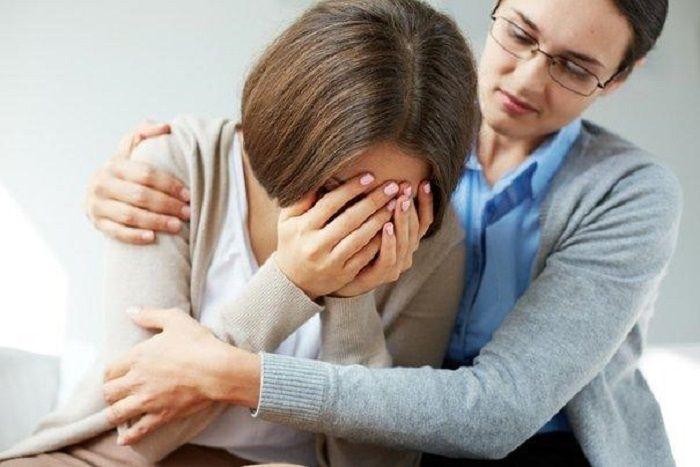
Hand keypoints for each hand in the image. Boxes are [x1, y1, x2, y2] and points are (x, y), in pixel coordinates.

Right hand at [85, 120, 191, 243]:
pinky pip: (117, 233)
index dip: (169, 185)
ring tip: (177, 227)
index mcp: (115, 164)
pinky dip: (135, 236)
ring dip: (156, 221)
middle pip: (140, 196)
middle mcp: (102, 183)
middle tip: (188, 213)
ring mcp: (98, 205)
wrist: (96, 192)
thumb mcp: (130, 148)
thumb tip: (166, 127)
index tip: (188, 195)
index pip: (146, 174)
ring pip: (130, 215)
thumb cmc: (123, 170)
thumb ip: (145, 133)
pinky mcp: (97, 223)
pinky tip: (153, 237)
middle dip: (167, 205)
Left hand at [102, 307, 259, 444]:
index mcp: (137, 357)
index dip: (111, 374)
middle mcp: (137, 380)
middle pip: (109, 392)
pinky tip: (123, 439)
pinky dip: (128, 437)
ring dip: (114, 414)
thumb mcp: (175, 319)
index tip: (116, 375)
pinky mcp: (161, 415)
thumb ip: (149, 315)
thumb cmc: (198, 343)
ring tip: (117, 413)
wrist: (217, 369)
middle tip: (118, 392)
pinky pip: (138, 430)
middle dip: (111, 392)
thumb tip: (130, 311)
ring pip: (117, 413)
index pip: (110, 370)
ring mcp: (148, 400)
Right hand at [274, 173, 401, 299]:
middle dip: (373, 201)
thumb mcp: (287, 220)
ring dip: (380, 219)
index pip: (331, 203)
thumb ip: (301, 199)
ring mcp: (331, 262)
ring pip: (360, 237)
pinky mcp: (343, 275)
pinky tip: (391, 227)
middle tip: (392, 187)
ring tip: (395, 203)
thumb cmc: (293, 241)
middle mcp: (316, 245)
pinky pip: (365, 255)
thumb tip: (319, 176)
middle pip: (350, 219)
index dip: (351, 188)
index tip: (370, 176)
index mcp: (302, 228)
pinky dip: (379, 240)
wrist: (292, 281)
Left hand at [333, 180, 432, 296]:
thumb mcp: (368, 220)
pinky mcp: (380, 275)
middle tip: (407, 187)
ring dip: (403, 220)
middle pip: (415, 228)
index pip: (423, 220)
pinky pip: (389, 258)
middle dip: (412, 206)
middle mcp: (405, 252)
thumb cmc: (353, 244)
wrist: (337, 277)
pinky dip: (389, 242)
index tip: (424, 182)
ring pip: (405, 242)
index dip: (426, 202)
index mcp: (406, 239)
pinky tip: (386, 226)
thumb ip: (375, 203)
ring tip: (400, 202)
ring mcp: (395, 265)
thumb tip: (372, 174)